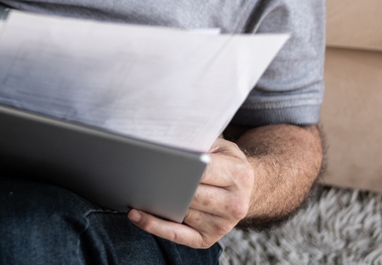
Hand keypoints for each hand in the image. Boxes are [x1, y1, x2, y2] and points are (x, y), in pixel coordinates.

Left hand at [127, 136, 253, 247]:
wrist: (247, 188)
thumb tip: (165, 142)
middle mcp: (235, 203)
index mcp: (238, 175)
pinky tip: (136, 215)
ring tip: (133, 189)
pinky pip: (177, 235)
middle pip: (191, 195)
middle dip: (165, 184)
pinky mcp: (209, 239)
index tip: (155, 159)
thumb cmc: (224, 162)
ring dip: (156, 203)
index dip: (178, 165)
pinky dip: (154, 225)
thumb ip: (197, 144)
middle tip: (140, 174)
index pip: (202, 171)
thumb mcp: (218, 146)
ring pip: (181, 213)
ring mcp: (223, 225)